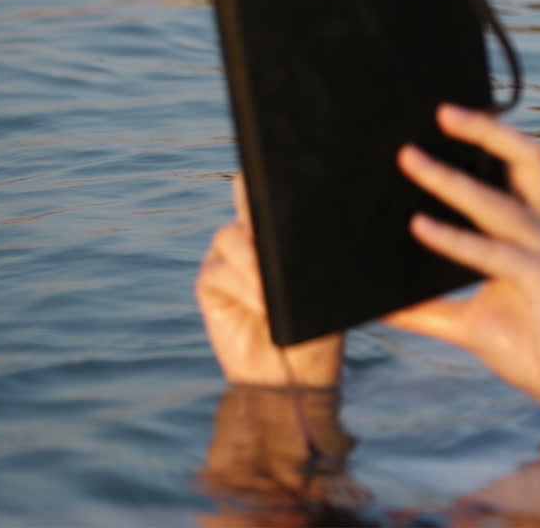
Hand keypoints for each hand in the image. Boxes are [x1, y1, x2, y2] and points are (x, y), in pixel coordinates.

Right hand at [195, 176, 343, 387]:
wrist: (299, 374)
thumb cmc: (320, 328)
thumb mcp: (329, 286)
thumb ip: (320, 254)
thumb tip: (325, 219)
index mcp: (286, 229)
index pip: (276, 187)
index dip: (276, 172)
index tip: (282, 165)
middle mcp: (253, 234)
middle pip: (246, 194)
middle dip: (256, 199)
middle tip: (272, 216)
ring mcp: (229, 257)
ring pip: (231, 235)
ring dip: (255, 261)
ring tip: (277, 289)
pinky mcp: (210, 283)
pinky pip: (218, 271)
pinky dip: (243, 285)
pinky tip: (263, 303)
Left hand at [385, 104, 539, 443]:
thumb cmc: (533, 348)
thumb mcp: (469, 324)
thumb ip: (426, 310)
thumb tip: (376, 304)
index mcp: (535, 229)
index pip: (519, 165)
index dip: (491, 133)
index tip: (448, 113)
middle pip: (527, 158)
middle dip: (487, 129)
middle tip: (440, 112)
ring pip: (501, 200)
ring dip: (452, 178)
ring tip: (411, 160)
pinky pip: (493, 251)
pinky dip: (454, 237)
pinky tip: (420, 227)